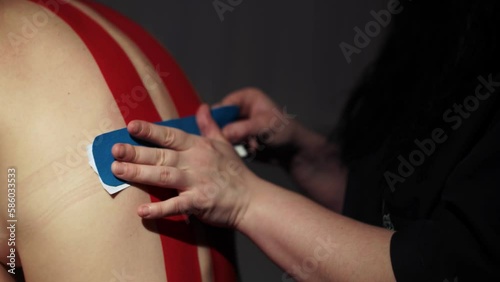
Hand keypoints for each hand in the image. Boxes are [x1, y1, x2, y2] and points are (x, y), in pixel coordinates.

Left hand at [110, 104, 256, 227]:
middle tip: (114, 150)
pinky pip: (176, 205)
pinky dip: (159, 209)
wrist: (251, 199)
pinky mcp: (199, 202)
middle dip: (136, 151)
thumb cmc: (236, 172)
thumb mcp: (223, 143)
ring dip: (140, 173)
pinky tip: (141, 211)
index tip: (130, 126)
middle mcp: (195, 161)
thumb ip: (209, 126)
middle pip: (161, 154)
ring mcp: (196, 182)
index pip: (170, 136)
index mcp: (199, 146)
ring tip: (118, 171)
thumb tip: (203, 107)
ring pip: (163, 175)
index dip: (150, 131)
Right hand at [219, 87, 298, 148]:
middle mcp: (240, 109)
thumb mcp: (262, 127)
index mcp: (246, 98)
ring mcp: (239, 125)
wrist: (294, 151)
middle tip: (226, 143)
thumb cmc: (285, 132)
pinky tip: (247, 151)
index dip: (216, 119)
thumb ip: (241, 129)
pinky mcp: (240, 138)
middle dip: (222, 133)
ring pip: (222, 133)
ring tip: (245, 147)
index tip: (213, 133)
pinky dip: (234, 149)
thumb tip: (222, 133)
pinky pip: (228, 143)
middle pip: (219, 120)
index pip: (222, 106)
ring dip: (230, 143)